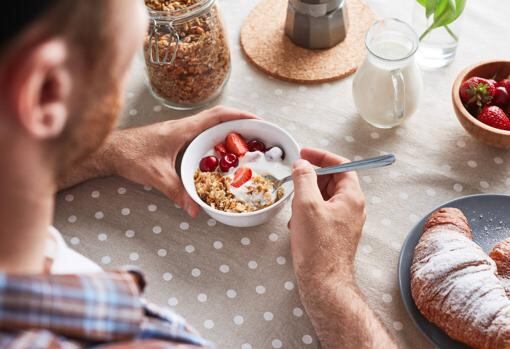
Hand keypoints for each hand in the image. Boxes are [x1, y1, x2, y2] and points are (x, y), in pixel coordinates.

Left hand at [102, 106, 257, 216]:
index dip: (239, 115)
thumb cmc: (130, 155)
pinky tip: (220, 155)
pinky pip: (202, 135)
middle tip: (259, 134)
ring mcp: (180, 131)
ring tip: (246, 143)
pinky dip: (216, 140)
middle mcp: (184, 126)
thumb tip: (196, 210)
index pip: (217, 115)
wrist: (109, 149)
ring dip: (229, 130)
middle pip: (219, 118)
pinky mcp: (175, 138)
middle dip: (241, 122)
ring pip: (211, 125)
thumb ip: (177, 192)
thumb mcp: (156, 175)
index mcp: (183, 129)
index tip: (258, 120)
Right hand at [289, 148, 365, 288]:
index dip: (321, 156)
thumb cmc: (317, 245)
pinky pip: (321, 213)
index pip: (341, 165)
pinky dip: (307, 213)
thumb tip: (301, 164)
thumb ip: (304, 178)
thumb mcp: (306, 204)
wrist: (323, 282)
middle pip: (332, 181)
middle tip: (294, 183)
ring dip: (306, 199)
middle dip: (310, 181)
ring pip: (324, 198)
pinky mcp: (336, 233)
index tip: (303, 154)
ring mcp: (345, 221)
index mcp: (352, 196)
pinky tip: (297, 225)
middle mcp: (352, 207)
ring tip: (295, 210)